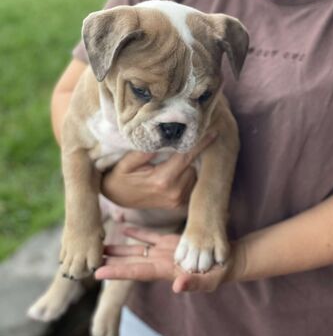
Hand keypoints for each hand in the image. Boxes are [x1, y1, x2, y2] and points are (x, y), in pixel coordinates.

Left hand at [95, 227, 232, 292]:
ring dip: (119, 247)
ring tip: (101, 244)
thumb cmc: (220, 273)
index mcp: (165, 271)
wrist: (226, 261)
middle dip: (110, 261)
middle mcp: (160, 262)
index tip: (97, 273)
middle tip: (89, 259)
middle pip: (130, 262)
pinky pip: (150, 236)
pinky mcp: (170, 242)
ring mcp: (164, 252)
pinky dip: (137, 232)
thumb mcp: (210, 280)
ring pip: (136, 249)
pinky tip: (124, 226)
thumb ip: (194, 283)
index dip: (117, 272)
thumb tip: (178, 286)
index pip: (136, 272)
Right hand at [101, 132, 216, 209]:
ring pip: (194, 174)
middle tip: (189, 140)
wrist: (115, 197)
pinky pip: (191, 183)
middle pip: (193, 165)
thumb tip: (162, 138)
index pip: (186, 157)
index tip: (214, 132)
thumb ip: (143, 151)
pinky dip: (188, 174)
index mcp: (162, 180)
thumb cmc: (120, 177)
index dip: (201, 143)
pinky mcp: (178, 204)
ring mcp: (177, 200)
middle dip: (193, 152)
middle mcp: (174, 192)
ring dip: (190, 164)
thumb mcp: (126, 162)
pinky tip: (177, 169)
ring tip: (178, 156)